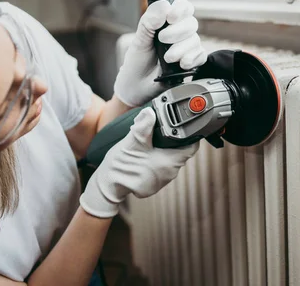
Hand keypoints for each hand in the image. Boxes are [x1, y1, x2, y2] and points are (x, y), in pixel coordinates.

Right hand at [79, 107, 197, 217]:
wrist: (107, 186)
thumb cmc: (120, 167)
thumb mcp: (132, 142)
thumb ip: (143, 127)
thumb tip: (150, 112)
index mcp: (169, 163)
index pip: (192, 146)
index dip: (190, 133)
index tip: (183, 124)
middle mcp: (170, 173)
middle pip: (181, 152)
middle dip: (173, 140)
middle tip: (162, 129)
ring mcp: (162, 180)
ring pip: (170, 159)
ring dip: (163, 150)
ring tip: (151, 141)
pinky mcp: (154, 183)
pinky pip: (161, 167)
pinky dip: (155, 159)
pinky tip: (146, 153)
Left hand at [113, 0, 206, 106]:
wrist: (137, 86)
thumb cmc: (137, 62)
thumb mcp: (139, 40)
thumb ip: (148, 22)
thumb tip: (163, 6)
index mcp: (166, 23)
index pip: (182, 7)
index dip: (180, 9)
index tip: (170, 18)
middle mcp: (179, 33)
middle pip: (191, 23)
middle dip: (176, 32)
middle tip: (162, 40)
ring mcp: (187, 48)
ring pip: (195, 40)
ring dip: (180, 49)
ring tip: (167, 58)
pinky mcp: (192, 62)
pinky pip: (201, 56)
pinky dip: (191, 59)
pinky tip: (181, 64)